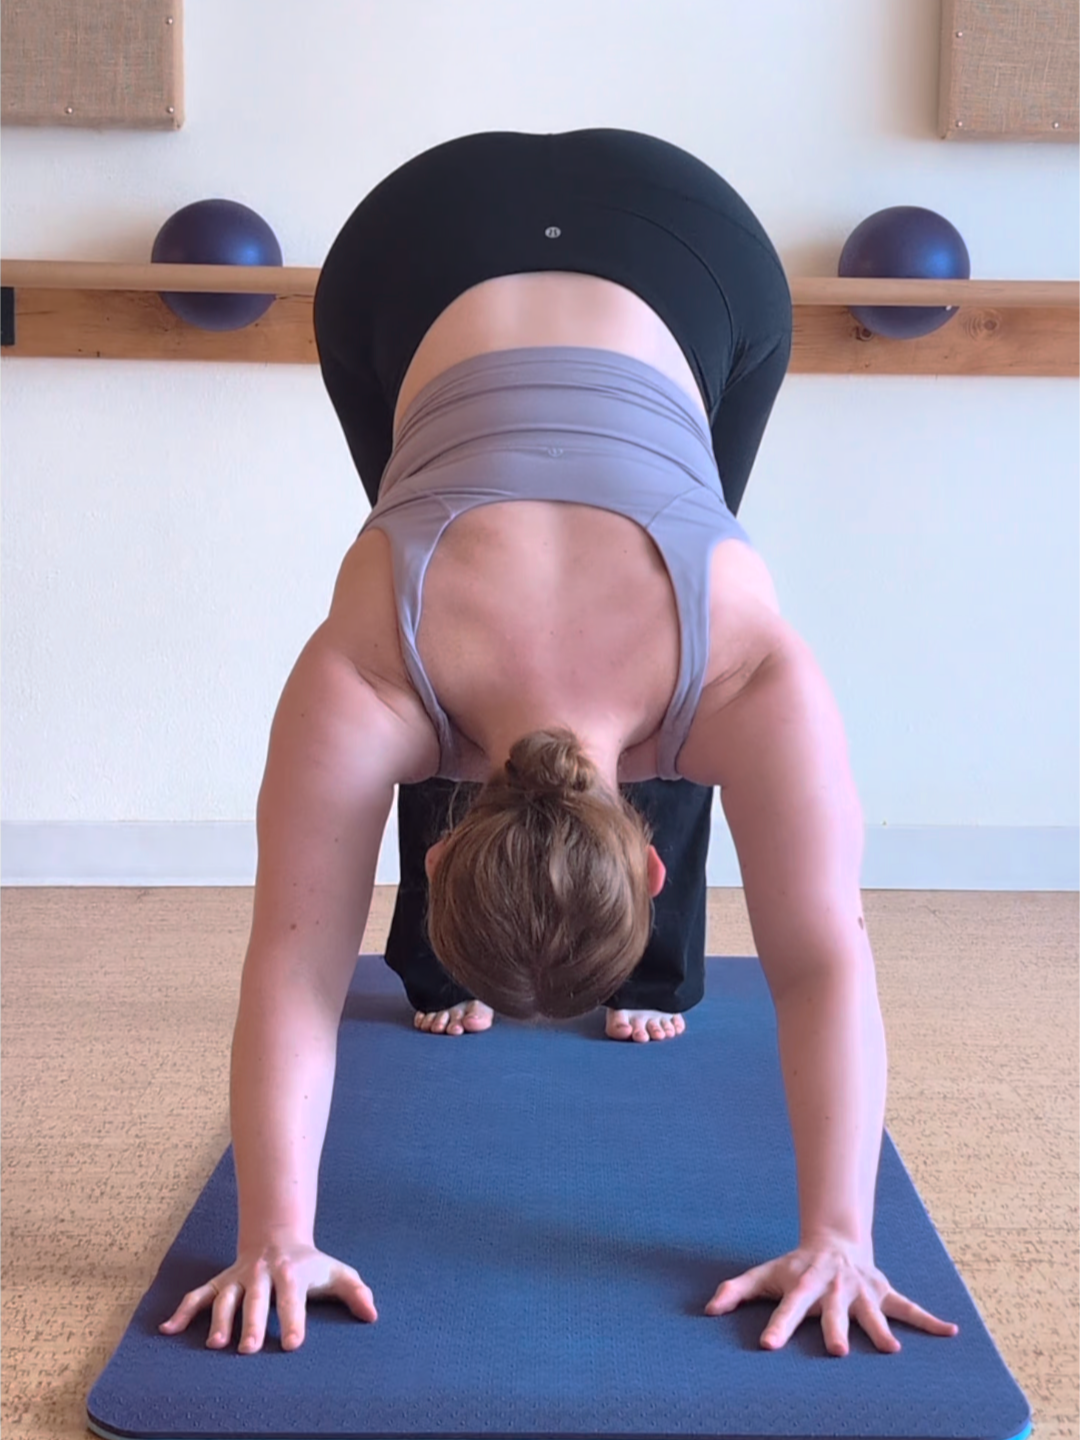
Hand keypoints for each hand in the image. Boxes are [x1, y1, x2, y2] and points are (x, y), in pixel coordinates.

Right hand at [158, 1240, 376, 1353]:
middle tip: (248, 1350)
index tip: (292, 1344)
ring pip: (225, 1297)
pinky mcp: (220, 1282)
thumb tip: (372, 1314)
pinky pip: (198, 1295)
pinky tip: (168, 1330)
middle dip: (252, 1324)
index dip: (293, 1320)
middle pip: (256, 1300)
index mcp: (292, 1273)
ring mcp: (238, 1277)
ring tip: (216, 1345)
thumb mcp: (336, 1272)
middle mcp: (262, 1275)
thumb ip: (355, 1291)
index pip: (293, 1299)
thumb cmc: (310, 1265)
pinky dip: (182, 1312)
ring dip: (219, 1320)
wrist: (277, 1236)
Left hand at [704, 1238, 958, 1355]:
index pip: (786, 1308)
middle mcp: (833, 1288)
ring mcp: (861, 1290)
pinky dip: (930, 1319)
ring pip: (872, 1310)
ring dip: (881, 1329)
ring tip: (892, 1350)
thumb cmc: (794, 1267)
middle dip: (835, 1329)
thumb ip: (736, 1290)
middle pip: (832, 1311)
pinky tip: (950, 1331)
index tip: (768, 1346)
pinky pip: (909, 1306)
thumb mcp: (764, 1274)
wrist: (834, 1241)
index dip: (777, 1326)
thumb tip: (707, 1309)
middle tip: (838, 1351)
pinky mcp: (883, 1291)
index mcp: (802, 1285)